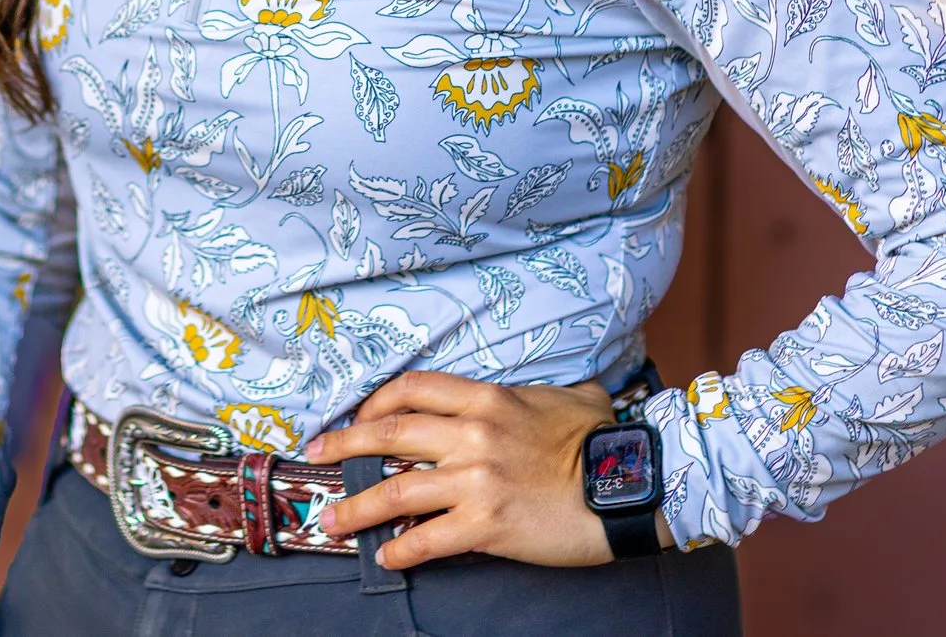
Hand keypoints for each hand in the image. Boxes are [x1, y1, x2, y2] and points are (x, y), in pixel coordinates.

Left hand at [299, 370, 673, 568]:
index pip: (411, 390)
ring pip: (397, 489)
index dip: (375, 403)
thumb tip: (539, 394)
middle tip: (317, 455)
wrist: (628, 485)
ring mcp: (476, 480)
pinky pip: (428, 538)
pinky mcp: (486, 524)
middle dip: (344, 445)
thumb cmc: (602, 441)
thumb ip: (539, 393)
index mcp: (487, 398)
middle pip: (389, 433)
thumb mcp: (570, 398)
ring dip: (358, 507)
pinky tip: (386, 555)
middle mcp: (473, 434)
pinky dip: (400, 548)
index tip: (357, 418)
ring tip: (333, 520)